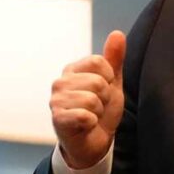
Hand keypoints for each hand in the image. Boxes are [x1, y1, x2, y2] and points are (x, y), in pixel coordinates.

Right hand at [49, 31, 125, 168]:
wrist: (96, 140)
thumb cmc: (102, 108)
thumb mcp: (113, 82)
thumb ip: (114, 58)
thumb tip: (117, 33)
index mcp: (73, 70)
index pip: (98, 61)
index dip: (109, 78)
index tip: (105, 89)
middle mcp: (60, 82)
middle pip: (97, 81)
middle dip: (105, 97)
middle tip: (98, 106)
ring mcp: (56, 101)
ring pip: (92, 99)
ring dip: (99, 111)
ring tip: (92, 115)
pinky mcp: (57, 119)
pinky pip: (85, 115)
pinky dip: (92, 122)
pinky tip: (86, 125)